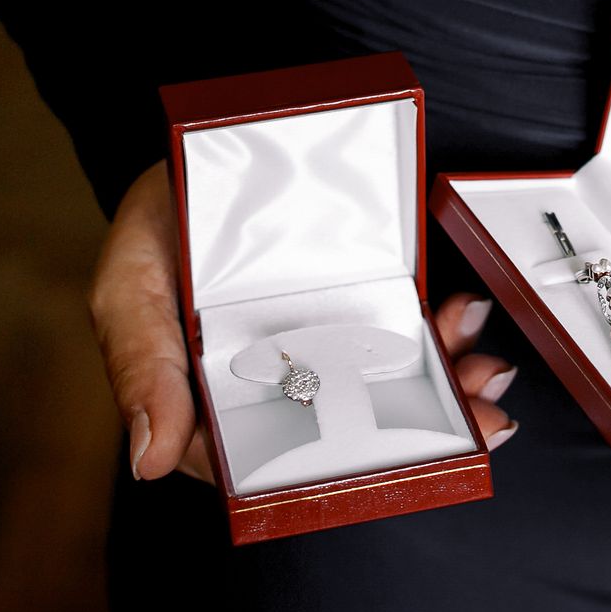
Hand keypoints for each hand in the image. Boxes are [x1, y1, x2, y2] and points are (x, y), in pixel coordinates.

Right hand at [90, 161, 520, 484]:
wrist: (212, 136)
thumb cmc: (161, 217)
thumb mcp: (129, 283)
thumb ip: (141, 366)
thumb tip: (149, 461)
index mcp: (211, 394)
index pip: (259, 461)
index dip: (314, 475)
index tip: (364, 469)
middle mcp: (276, 378)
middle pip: (340, 433)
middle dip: (407, 438)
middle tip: (466, 425)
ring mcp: (326, 342)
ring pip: (387, 391)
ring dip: (444, 392)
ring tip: (481, 375)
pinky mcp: (364, 304)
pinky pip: (411, 336)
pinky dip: (447, 337)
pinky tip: (466, 321)